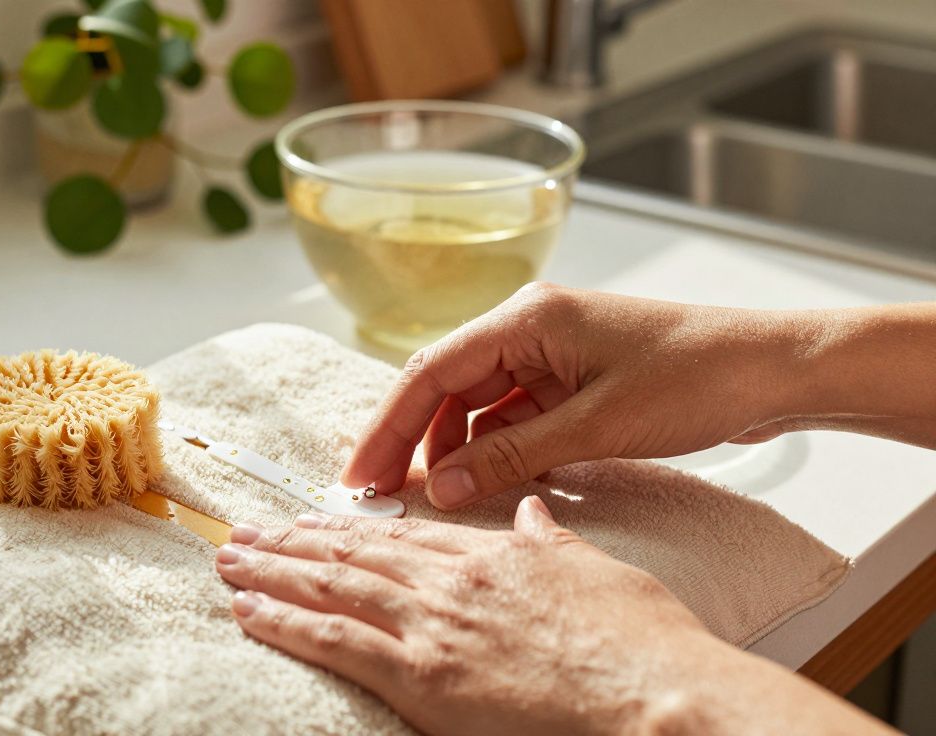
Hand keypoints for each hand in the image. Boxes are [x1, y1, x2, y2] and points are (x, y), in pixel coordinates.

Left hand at [216, 500, 892, 735]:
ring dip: (274, 572)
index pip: (401, 532)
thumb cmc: (639, 640)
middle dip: (293, 541)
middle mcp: (450, 581)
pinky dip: (286, 623)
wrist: (656, 691)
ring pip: (333, 586)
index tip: (313, 518)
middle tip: (246, 532)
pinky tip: (249, 611)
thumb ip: (551, 540)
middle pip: (354, 552)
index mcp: (490, 554)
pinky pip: (337, 641)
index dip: (349, 523)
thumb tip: (532, 511)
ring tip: (230, 562)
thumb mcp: (596, 571)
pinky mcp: (422, 675)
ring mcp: (432, 625)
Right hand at [343, 283, 816, 509]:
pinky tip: (487, 483)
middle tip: (382, 494)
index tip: (359, 474)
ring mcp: (550, 352)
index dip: (387, 426)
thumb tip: (442, 488)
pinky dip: (497, 449)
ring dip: (456, 449)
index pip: (430, 372)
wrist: (773, 369)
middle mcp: (527, 327)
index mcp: (525, 318)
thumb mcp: (597, 427)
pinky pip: (514, 415)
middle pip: (445, 386)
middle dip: (413, 441)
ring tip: (436, 498)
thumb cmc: (696, 378)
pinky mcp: (571, 378)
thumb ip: (513, 457)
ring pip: (477, 404)